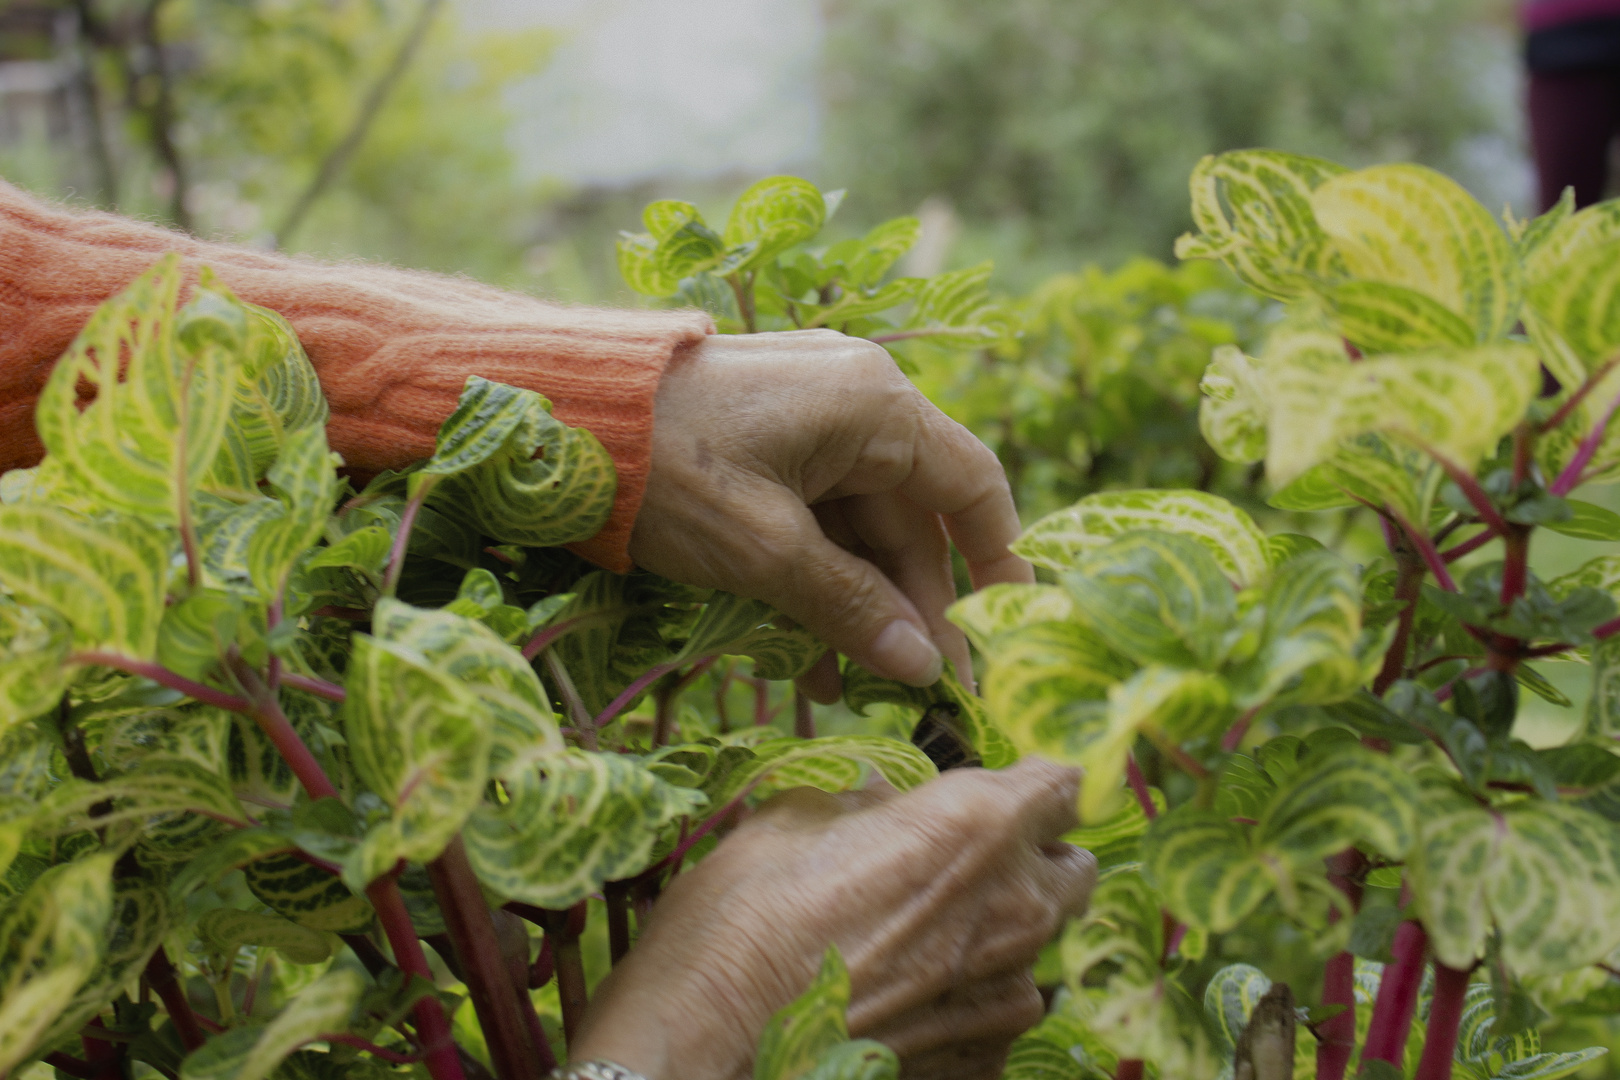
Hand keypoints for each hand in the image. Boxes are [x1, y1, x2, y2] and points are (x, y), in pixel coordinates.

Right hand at [568, 758, 1096, 1079]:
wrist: (711, 1046)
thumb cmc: (741, 918)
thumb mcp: (792, 819)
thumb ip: (866, 800)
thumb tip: (887, 800)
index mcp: (976, 823)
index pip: (1064, 782)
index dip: (1031, 784)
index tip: (999, 792)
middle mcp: (1016, 905)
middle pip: (1076, 867)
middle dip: (1037, 859)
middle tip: (968, 865)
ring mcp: (1009, 991)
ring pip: (1043, 946)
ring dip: (1004, 933)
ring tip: (923, 941)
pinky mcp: (988, 1056)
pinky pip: (1004, 1012)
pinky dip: (974, 999)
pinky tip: (909, 998)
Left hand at [629, 330, 1033, 694]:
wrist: (549, 413)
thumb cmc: (664, 468)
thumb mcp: (762, 549)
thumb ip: (850, 607)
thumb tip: (925, 668)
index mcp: (875, 407)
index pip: (971, 487)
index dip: (996, 563)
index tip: (1003, 634)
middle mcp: (856, 402)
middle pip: (910, 520)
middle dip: (909, 609)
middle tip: (916, 694)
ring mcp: (810, 419)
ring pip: (858, 528)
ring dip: (855, 608)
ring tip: (845, 691)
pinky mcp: (767, 441)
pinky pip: (813, 517)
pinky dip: (813, 580)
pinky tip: (801, 656)